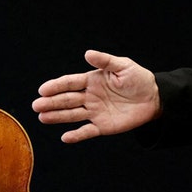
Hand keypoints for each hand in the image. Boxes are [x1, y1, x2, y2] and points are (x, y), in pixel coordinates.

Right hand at [31, 50, 160, 142]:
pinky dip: (76, 135)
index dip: (56, 86)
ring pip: (71, 115)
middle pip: (66, 100)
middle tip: (36, 105)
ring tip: (42, 117)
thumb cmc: (139, 79)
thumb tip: (88, 53)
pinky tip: (65, 137)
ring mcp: (94, 112)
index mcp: (91, 81)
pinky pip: (86, 131)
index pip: (70, 83)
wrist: (155, 99)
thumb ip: (105, 61)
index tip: (43, 90)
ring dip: (57, 117)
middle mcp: (89, 97)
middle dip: (51, 102)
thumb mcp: (124, 66)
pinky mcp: (102, 126)